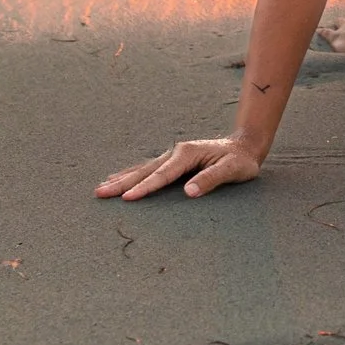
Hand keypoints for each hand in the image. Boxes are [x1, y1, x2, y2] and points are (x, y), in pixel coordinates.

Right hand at [96, 137, 261, 200]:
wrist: (245, 146)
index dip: (144, 187)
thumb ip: (211, 179)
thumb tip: (188, 192)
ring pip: (142, 169)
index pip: (162, 175)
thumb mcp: (232, 170)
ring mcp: (173, 155)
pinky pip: (148, 168)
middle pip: (145, 170)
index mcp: (187, 154)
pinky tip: (119, 177)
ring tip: (101, 187)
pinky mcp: (174, 161)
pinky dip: (132, 174)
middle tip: (99, 193)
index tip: (127, 198)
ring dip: (122, 178)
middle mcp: (176, 152)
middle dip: (122, 183)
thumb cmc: (240, 161)